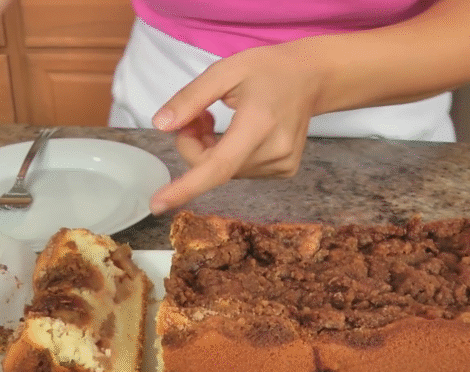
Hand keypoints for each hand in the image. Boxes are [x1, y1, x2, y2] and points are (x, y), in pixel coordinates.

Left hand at [148, 42, 326, 213]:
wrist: (312, 77)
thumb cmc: (267, 70)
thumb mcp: (224, 71)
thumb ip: (190, 98)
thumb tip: (160, 125)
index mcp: (258, 124)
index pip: (218, 166)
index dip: (185, 187)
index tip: (157, 204)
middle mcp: (273, 152)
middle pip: (212, 168)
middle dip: (193, 145)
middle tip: (198, 115)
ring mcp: (281, 165)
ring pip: (224, 172)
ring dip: (210, 150)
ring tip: (219, 120)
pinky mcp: (284, 171)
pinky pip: (239, 171)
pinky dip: (228, 156)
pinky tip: (239, 132)